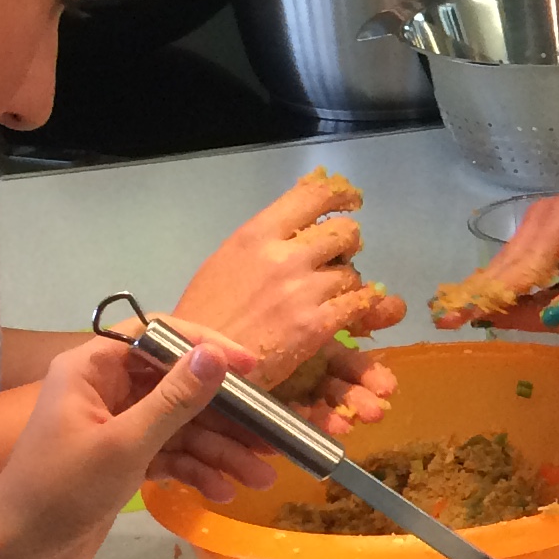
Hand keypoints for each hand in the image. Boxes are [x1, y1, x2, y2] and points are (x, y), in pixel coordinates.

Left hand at [0, 327, 255, 558]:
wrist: (18, 552)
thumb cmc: (61, 489)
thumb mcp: (124, 444)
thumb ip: (175, 400)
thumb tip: (217, 355)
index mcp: (93, 368)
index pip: (159, 336)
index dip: (208, 346)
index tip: (252, 368)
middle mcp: (106, 389)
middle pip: (179, 386)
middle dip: (226, 416)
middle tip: (272, 437)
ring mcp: (117, 425)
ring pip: (182, 426)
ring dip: (220, 451)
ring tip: (261, 478)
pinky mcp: (124, 459)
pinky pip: (171, 453)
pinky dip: (196, 470)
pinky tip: (224, 492)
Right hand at [175, 175, 407, 420]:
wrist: (195, 362)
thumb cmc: (204, 314)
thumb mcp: (227, 261)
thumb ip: (263, 243)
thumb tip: (297, 229)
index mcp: (257, 234)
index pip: (313, 196)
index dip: (340, 196)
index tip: (350, 202)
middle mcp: (284, 256)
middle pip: (343, 233)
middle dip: (346, 247)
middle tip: (336, 261)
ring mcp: (302, 290)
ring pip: (352, 273)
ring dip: (348, 283)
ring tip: (331, 295)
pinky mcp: (315, 325)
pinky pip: (358, 305)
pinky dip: (362, 308)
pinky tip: (354, 312)